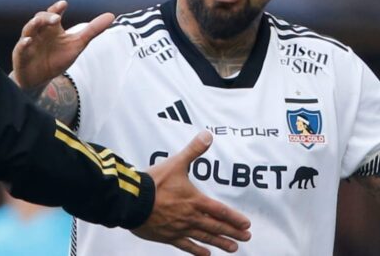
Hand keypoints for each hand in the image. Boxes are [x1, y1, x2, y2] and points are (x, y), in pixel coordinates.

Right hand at [11, 0, 113, 89]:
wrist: (41, 80)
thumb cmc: (57, 59)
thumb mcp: (77, 45)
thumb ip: (92, 30)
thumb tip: (111, 15)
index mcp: (51, 28)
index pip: (53, 13)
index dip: (57, 8)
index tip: (64, 4)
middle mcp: (39, 32)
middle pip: (40, 19)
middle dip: (47, 17)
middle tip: (57, 18)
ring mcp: (28, 43)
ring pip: (28, 29)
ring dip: (33, 25)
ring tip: (40, 22)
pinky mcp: (21, 56)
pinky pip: (20, 48)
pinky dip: (23, 44)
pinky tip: (28, 42)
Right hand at [131, 131, 251, 254]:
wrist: (133, 201)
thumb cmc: (154, 183)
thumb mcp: (175, 163)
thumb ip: (193, 150)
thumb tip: (208, 135)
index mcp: (194, 200)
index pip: (220, 211)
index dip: (235, 218)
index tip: (246, 225)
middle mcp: (190, 217)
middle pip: (216, 226)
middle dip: (232, 232)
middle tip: (245, 237)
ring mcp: (179, 228)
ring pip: (205, 237)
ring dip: (220, 243)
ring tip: (233, 248)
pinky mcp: (167, 236)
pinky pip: (186, 246)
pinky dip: (197, 251)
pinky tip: (206, 254)